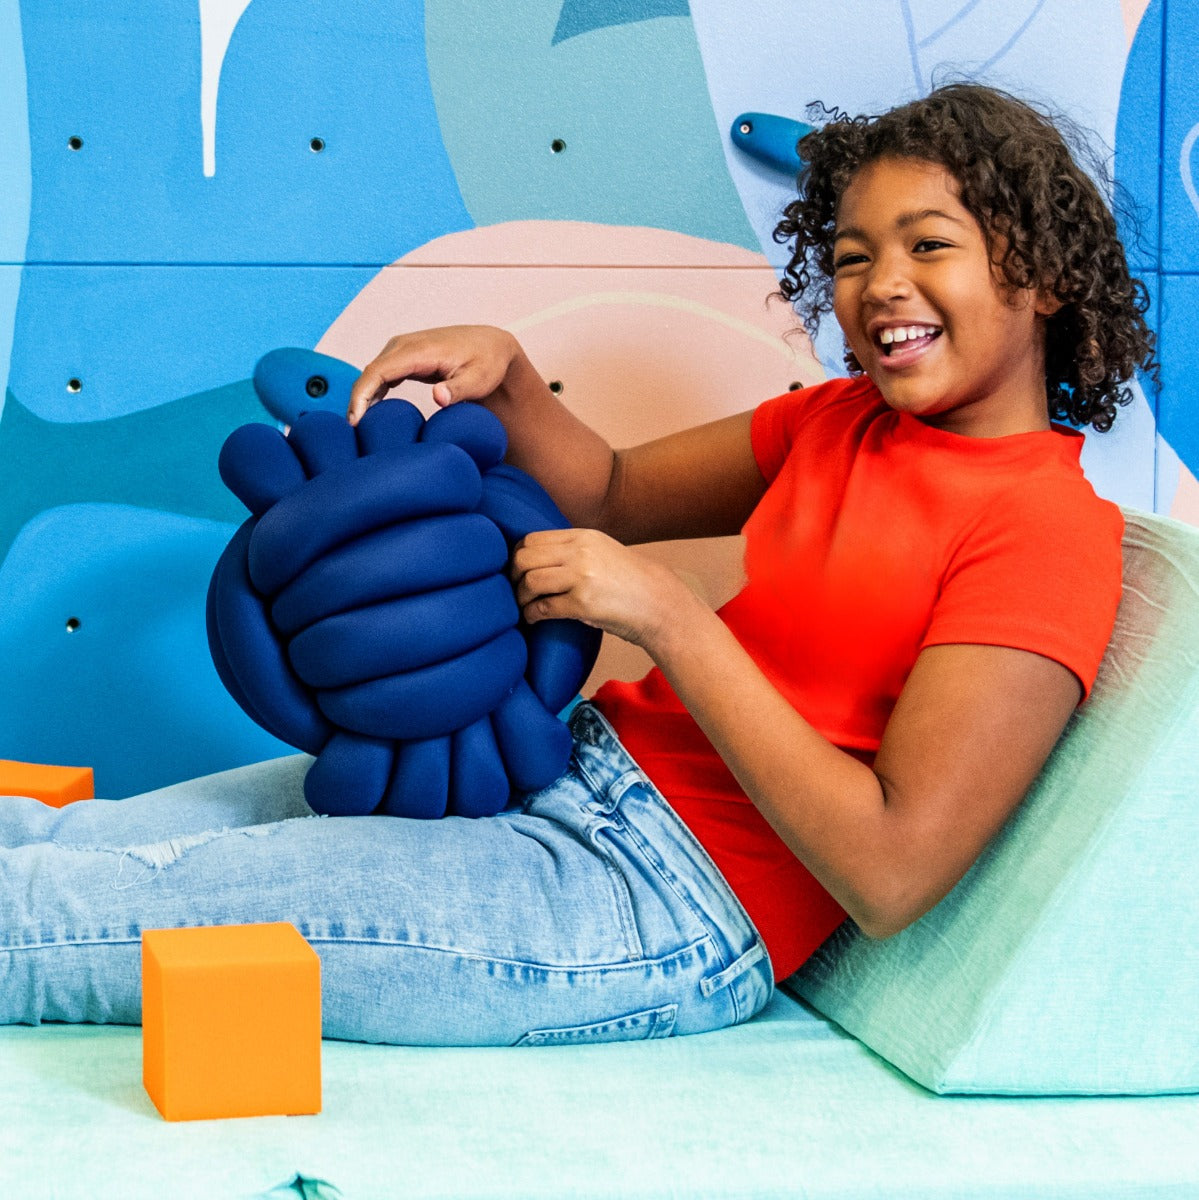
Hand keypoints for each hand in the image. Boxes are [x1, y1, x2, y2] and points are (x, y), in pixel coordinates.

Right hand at [347, 326, 521, 424]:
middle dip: (357, 402)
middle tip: (355, 433)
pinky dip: (373, 393)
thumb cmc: (487, 362)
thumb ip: (458, 389)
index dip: (361, 395)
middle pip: (369, 373)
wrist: (492, 346)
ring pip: (372, 374)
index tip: (355, 420)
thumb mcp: (478, 379)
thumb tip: (439, 397)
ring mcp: (402, 349)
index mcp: (419, 350)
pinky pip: (380, 374)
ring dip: (363, 398)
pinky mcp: (404, 357)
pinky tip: (372, 415)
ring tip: (361, 428)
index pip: (378, 371)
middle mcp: (404, 345)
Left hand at [511, 528, 698, 650]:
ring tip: (524, 607)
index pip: (531, 539)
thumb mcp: (602, 551)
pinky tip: (534, 618)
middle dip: (513, 577)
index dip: (517, 557)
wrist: (659, 603)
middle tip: (516, 591)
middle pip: (524, 558)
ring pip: (530, 581)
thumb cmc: (630, 582)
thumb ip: (572, 550)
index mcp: (582, 537)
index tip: (518, 572)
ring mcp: (582, 576)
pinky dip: (532, 614)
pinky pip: (543, 607)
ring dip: (520, 598)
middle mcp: (580, 552)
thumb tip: (536, 558)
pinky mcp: (583, 603)